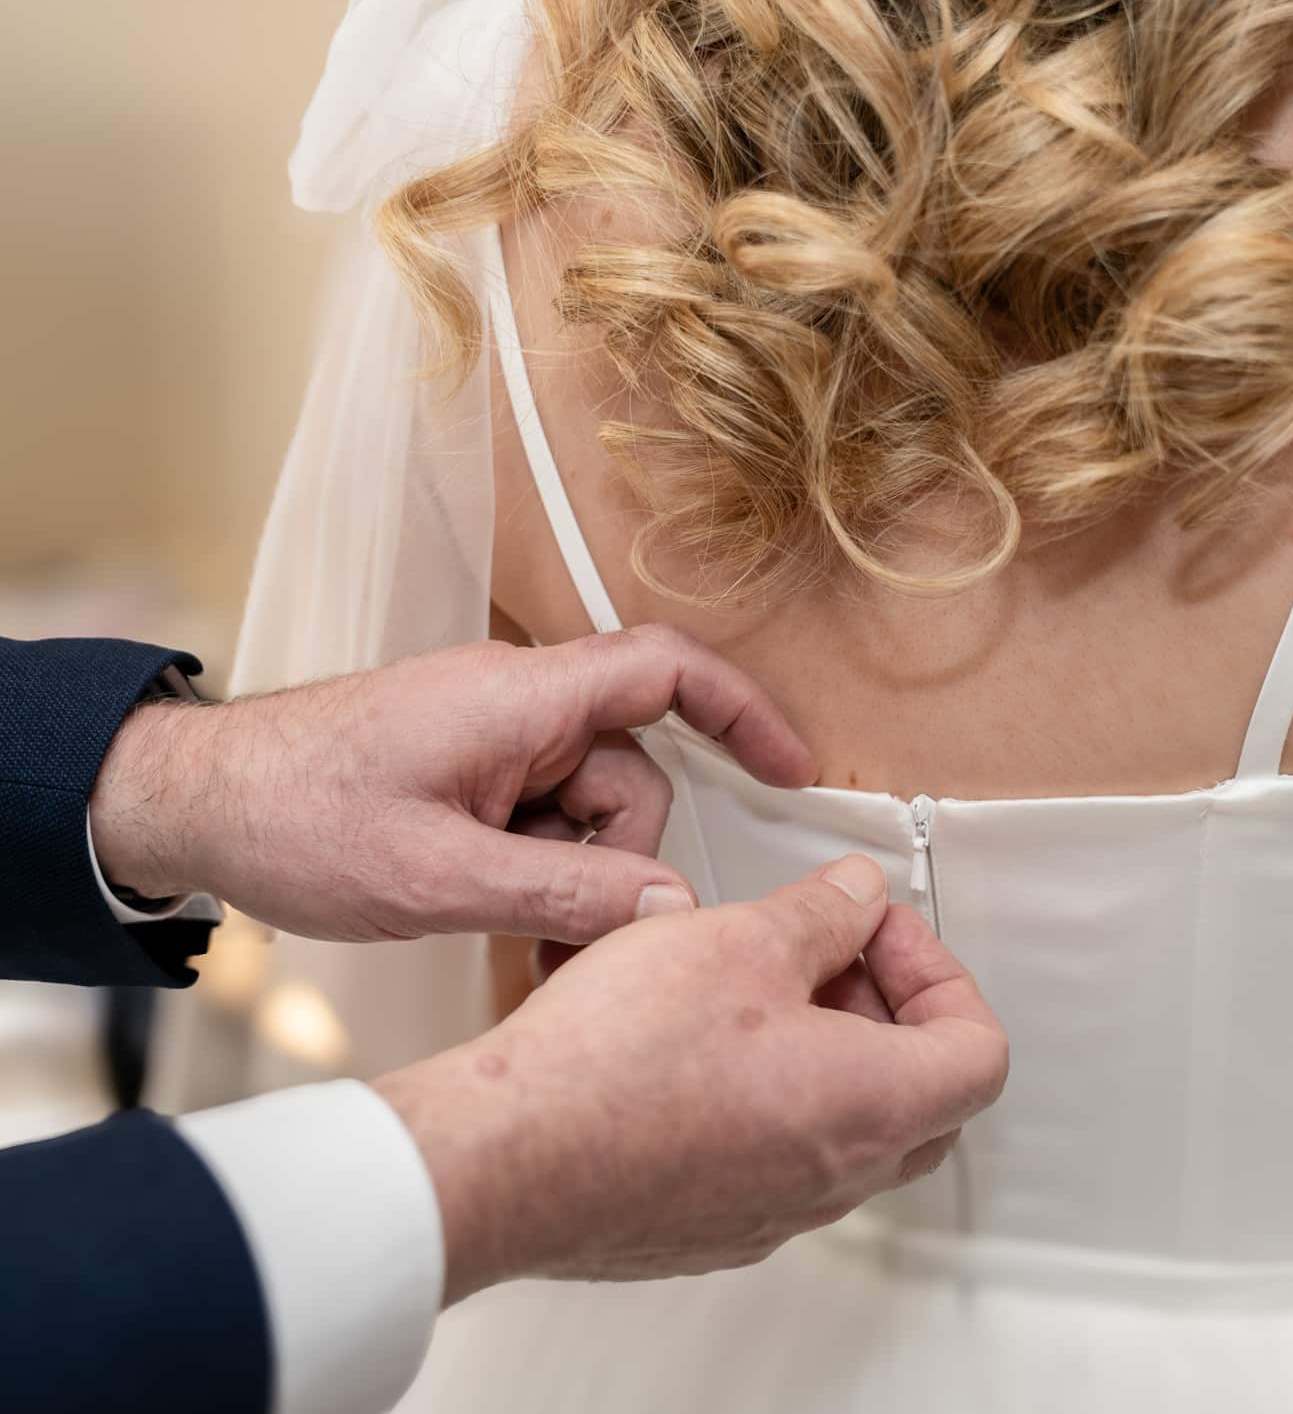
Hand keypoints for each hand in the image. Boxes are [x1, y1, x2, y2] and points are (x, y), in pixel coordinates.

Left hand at [87, 627, 814, 943]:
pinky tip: (491, 914)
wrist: (185, 802)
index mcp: (518, 698)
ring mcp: (489, 736)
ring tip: (507, 936)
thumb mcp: (434, 877)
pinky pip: (539, 816)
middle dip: (615, 861)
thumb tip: (665, 908)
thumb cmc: (287, 814)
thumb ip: (562, 890)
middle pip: (628, 773)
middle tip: (565, 935)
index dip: (743, 712)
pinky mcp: (466, 767)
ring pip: (585, 808)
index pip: (664, 672)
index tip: (791, 768)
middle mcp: (514, 704)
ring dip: (567, 877)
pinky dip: (533, 870)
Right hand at [372, 855, 1009, 1300]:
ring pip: (846, 1130)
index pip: (978, 1050)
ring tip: (752, 987)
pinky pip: (775, 1160)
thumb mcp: (738, 939)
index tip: (878, 931)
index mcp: (871, 1105)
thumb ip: (822, 914)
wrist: (502, 1160)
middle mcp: (834, 1177)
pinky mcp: (707, 1227)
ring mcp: (771, 1213)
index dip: (940, 974)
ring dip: (825, 1050)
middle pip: (925, 1097)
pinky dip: (767, 1097)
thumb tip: (859, 896)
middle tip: (829, 956)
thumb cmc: (614, 1064)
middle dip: (890, 1010)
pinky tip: (698, 1046)